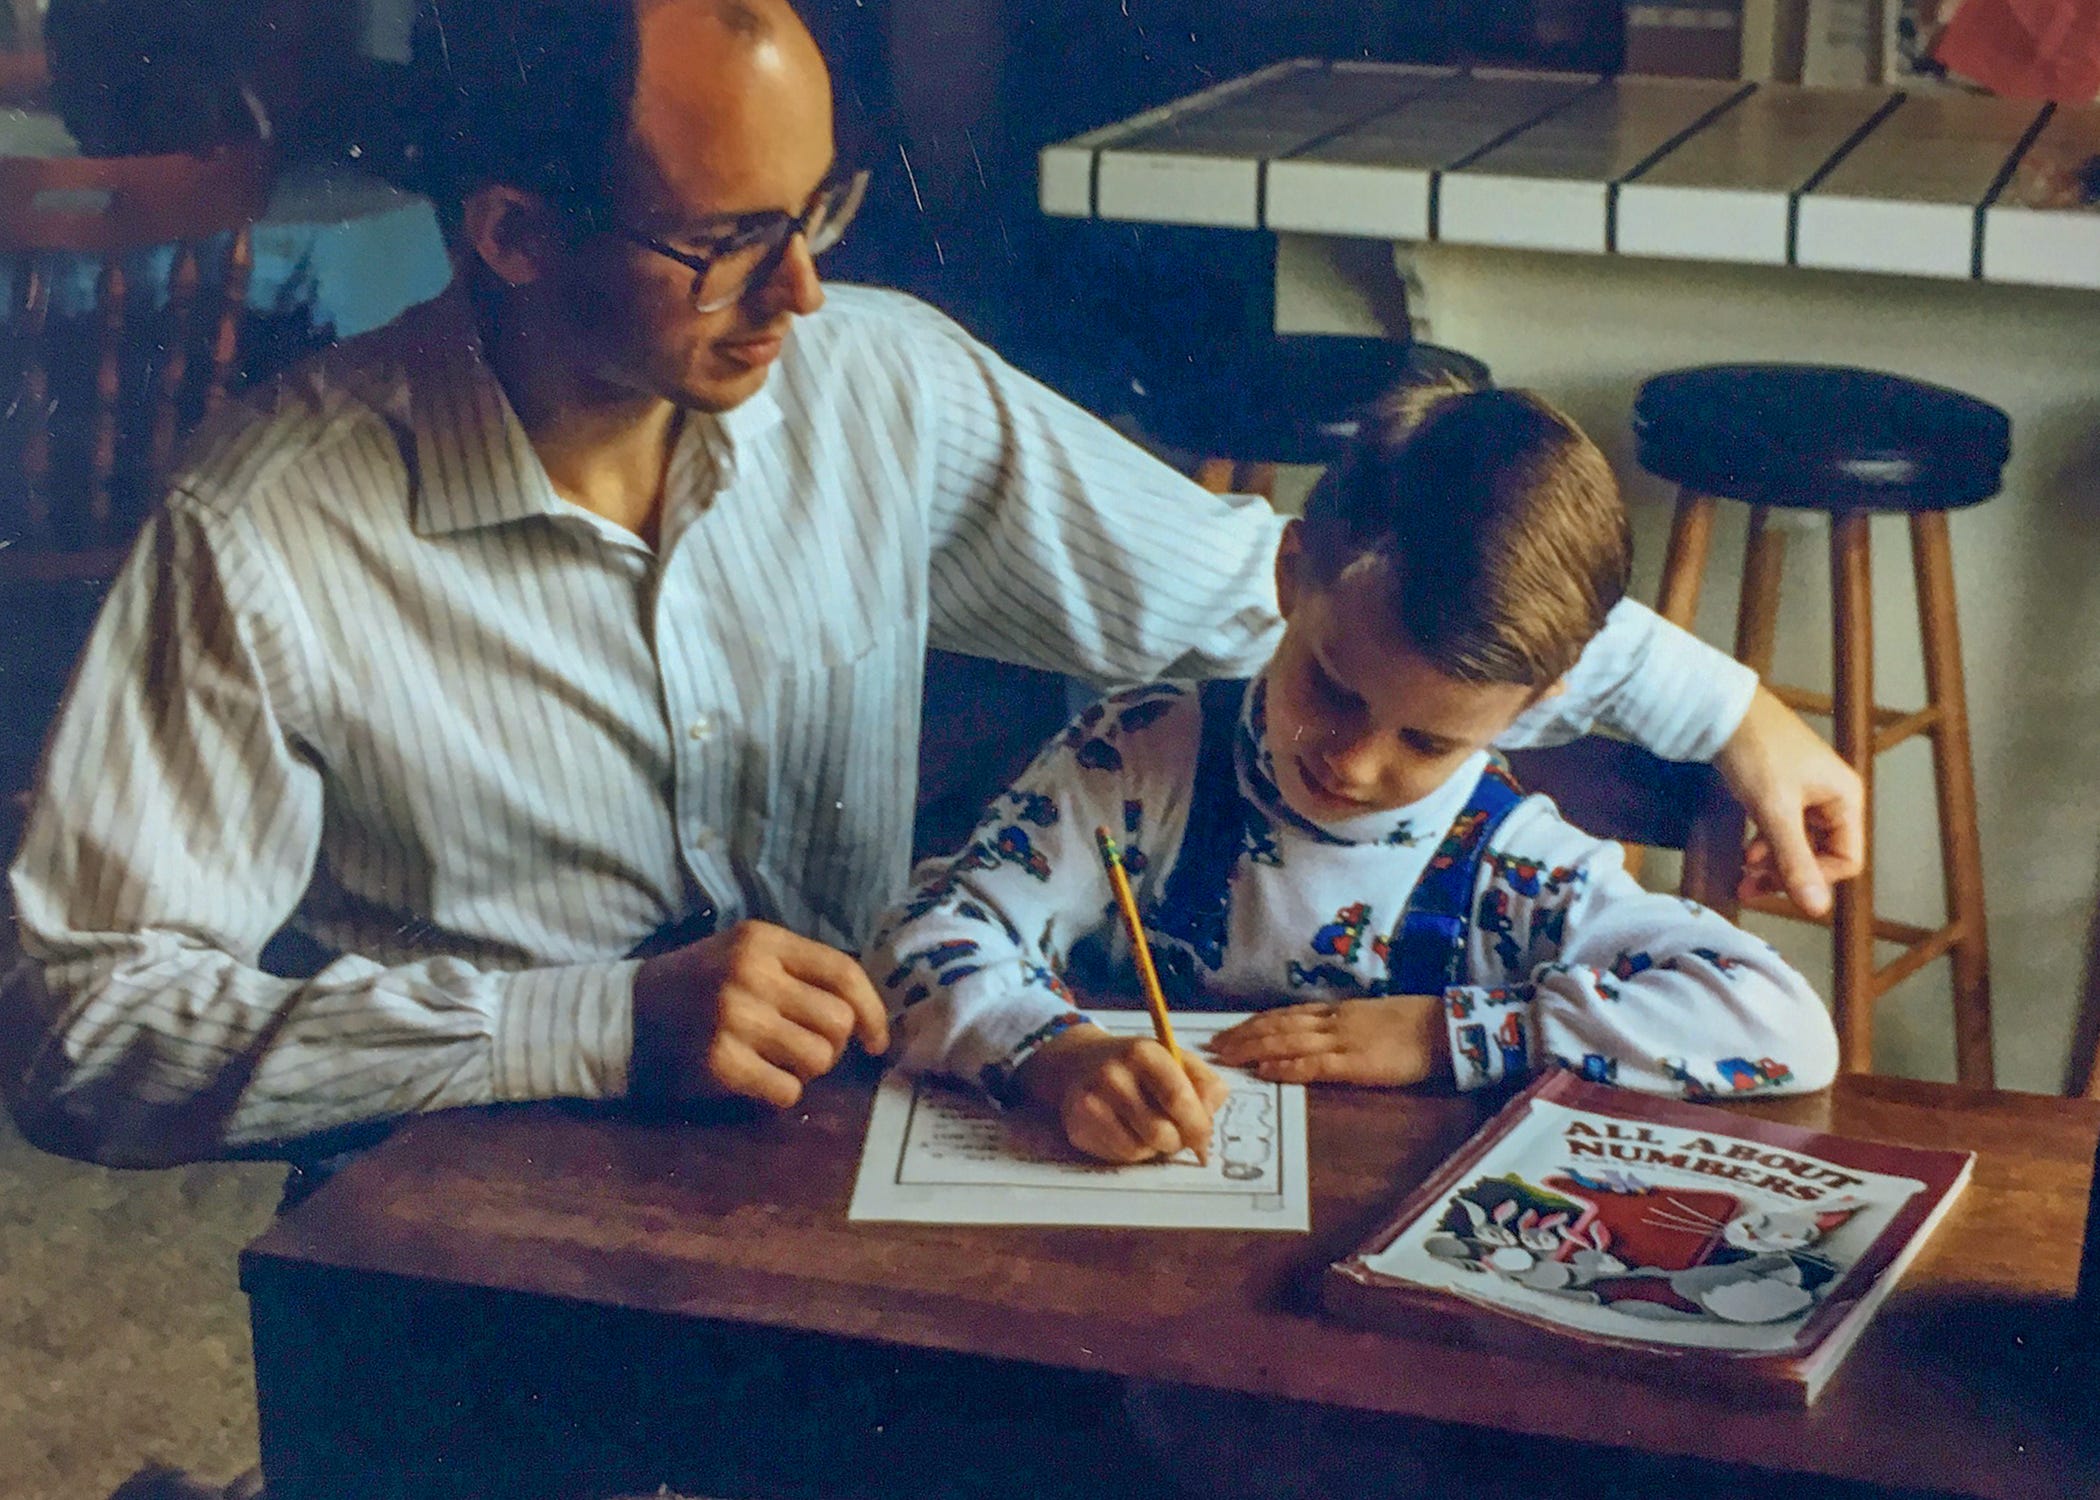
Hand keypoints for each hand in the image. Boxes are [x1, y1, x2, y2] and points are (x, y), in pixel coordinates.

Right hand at [630, 921, 889, 1108]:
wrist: (621, 1017)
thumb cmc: (696, 986)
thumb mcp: (744, 955)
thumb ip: (799, 972)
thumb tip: (864, 1014)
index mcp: (763, 940)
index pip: (843, 972)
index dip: (872, 1010)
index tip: (876, 1040)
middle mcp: (751, 974)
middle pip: (837, 1021)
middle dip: (832, 1045)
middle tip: (806, 1049)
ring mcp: (733, 1019)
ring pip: (818, 1059)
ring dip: (807, 1070)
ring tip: (778, 1062)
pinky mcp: (718, 1064)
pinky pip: (787, 1091)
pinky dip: (780, 1093)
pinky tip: (756, 1080)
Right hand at [1015, 1025, 1228, 1164]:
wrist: (1079, 1062)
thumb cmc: (1137, 1065)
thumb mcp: (1174, 1059)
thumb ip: (1205, 1083)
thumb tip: (1209, 1115)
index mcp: (1144, 1052)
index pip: (1178, 1098)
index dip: (1198, 1125)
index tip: (1204, 1136)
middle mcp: (1113, 1074)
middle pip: (1161, 1132)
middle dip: (1178, 1141)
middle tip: (1178, 1135)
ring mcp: (1092, 1101)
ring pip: (1141, 1149)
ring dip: (1155, 1148)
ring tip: (1151, 1127)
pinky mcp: (1078, 1125)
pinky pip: (1121, 1155)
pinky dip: (1134, 1151)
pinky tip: (1128, 1131)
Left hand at [1208, 996, 1447, 1085]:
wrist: (1445, 1028)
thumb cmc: (1416, 1025)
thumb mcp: (1373, 1017)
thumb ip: (1346, 1024)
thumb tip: (1320, 1033)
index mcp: (1338, 1011)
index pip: (1286, 1015)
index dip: (1255, 1023)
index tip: (1229, 1031)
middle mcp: (1332, 1021)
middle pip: (1277, 1025)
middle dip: (1243, 1036)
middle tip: (1213, 1046)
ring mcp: (1342, 1040)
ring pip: (1286, 1041)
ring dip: (1252, 1049)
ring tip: (1226, 1057)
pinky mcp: (1354, 1063)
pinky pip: (1312, 1064)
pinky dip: (1285, 1066)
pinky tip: (1264, 1070)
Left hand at [1711, 686, 1865, 917]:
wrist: (1722, 710)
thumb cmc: (1756, 752)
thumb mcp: (1775, 811)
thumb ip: (1795, 860)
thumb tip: (1817, 908)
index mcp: (1845, 799)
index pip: (1847, 859)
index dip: (1816, 879)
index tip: (1781, 887)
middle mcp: (1833, 797)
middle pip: (1822, 854)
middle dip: (1788, 874)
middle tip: (1751, 888)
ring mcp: (1807, 793)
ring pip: (1799, 844)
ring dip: (1773, 864)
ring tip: (1743, 874)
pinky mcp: (1782, 790)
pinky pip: (1782, 829)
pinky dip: (1765, 845)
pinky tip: (1746, 853)